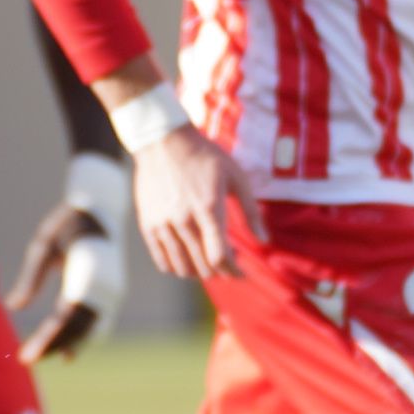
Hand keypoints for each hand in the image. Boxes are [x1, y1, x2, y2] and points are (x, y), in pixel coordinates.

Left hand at [9, 154, 130, 361]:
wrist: (103, 208)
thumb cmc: (69, 223)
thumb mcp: (44, 244)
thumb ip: (31, 277)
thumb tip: (13, 307)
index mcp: (89, 275)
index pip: (67, 318)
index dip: (48, 339)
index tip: (28, 355)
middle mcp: (106, 289)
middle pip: (79, 329)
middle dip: (53, 345)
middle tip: (26, 359)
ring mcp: (112, 294)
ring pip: (91, 330)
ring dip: (67, 344)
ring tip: (40, 356)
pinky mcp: (112, 295)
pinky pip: (98, 324)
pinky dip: (82, 338)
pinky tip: (65, 352)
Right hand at [128, 115, 249, 285]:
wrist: (162, 141)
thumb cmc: (205, 157)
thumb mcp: (236, 177)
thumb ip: (251, 211)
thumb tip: (264, 241)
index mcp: (208, 209)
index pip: (220, 257)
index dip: (233, 271)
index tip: (241, 271)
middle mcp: (184, 221)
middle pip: (203, 266)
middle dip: (220, 271)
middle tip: (229, 264)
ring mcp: (163, 225)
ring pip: (182, 267)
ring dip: (199, 272)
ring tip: (208, 264)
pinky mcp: (148, 225)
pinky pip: (162, 260)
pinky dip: (176, 267)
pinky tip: (186, 261)